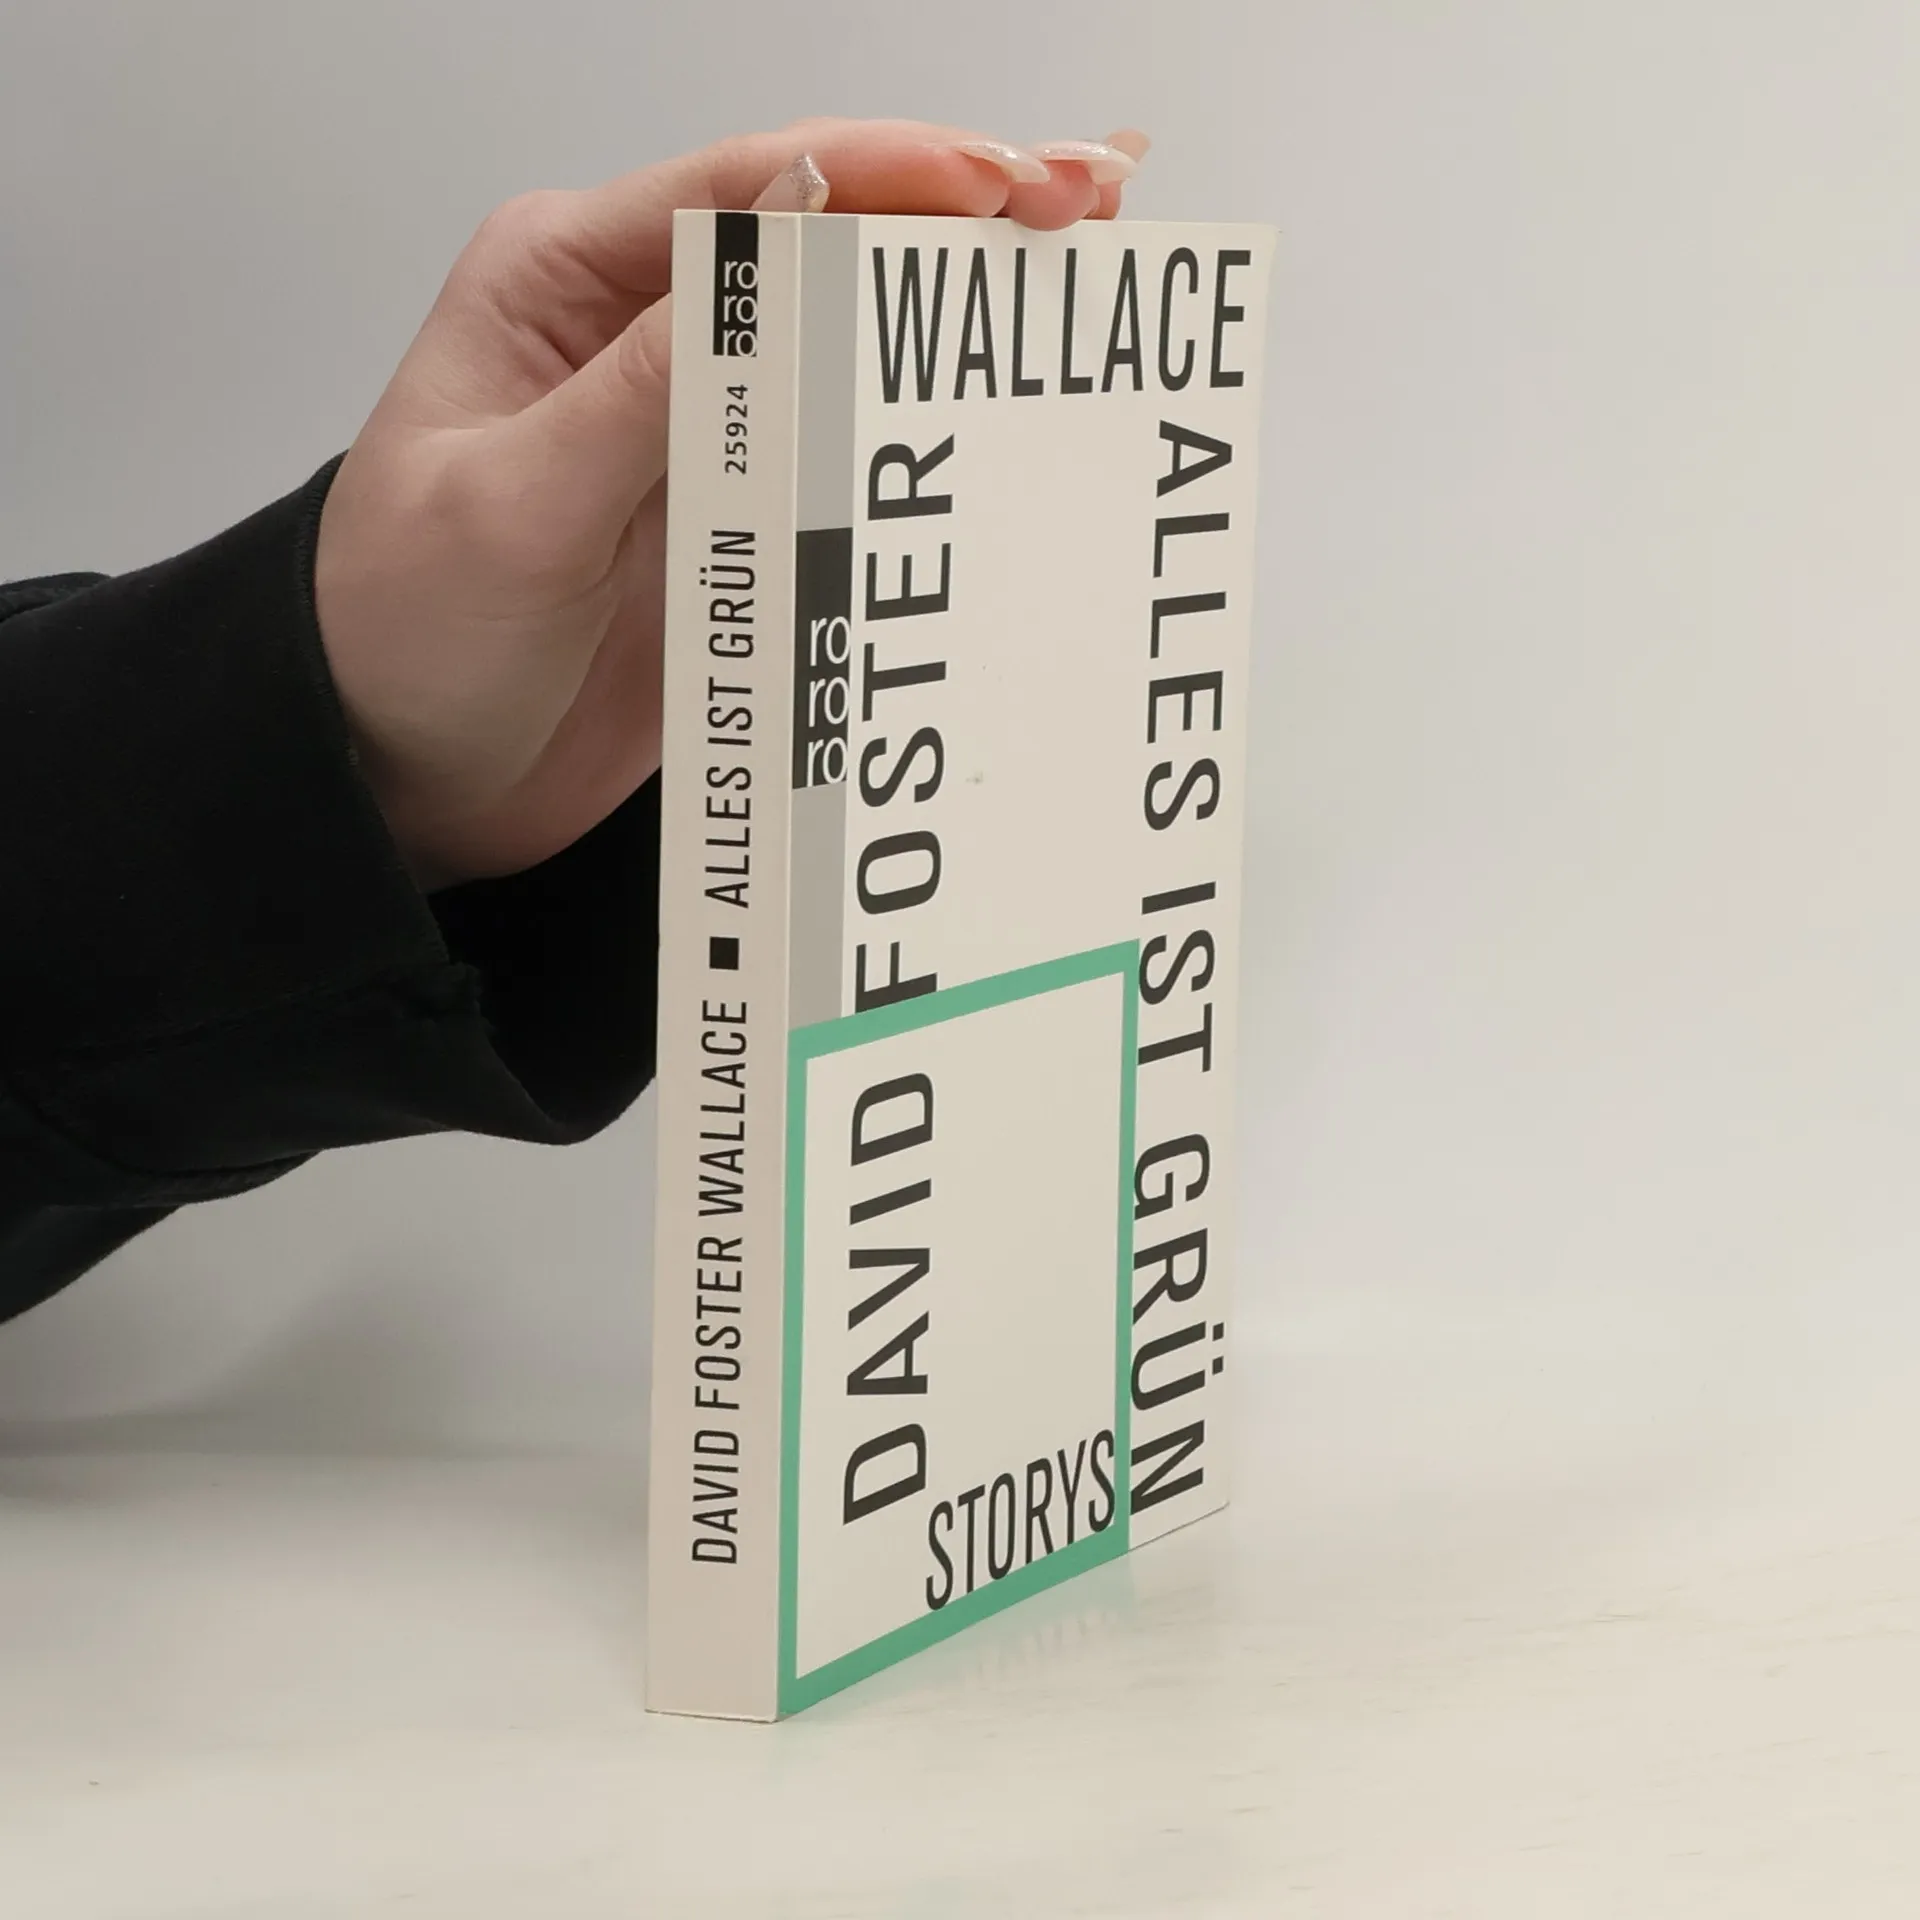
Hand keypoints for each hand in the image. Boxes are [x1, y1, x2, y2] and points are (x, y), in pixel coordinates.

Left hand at [313, 119, 1146, 889]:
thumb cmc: (402, 633)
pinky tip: (1002, 428)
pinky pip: (844, 464)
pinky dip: (924, 443)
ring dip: (956, 329)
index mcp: (565, 284)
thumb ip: (646, 385)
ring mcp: (698, 434)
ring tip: (1077, 297)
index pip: (747, 194)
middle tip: (1086, 210)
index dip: (887, 175)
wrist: (401, 782)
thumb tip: (775, 244)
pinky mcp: (733, 522)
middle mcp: (642, 339)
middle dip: (955, 222)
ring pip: (850, 352)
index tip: (1002, 186)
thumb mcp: (512, 504)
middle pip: (821, 249)